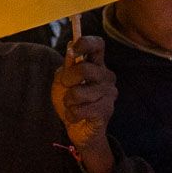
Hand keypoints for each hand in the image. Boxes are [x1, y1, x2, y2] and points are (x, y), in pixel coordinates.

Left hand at [51, 36, 116, 172]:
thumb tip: (71, 47)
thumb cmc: (70, 100)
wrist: (77, 128)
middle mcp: (106, 76)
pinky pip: (81, 109)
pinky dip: (71, 114)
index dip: (85, 43)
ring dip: (68, 100)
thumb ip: (67, 66)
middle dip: (68, 78)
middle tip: (65, 85)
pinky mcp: (106, 110)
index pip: (98, 45)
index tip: (72, 50)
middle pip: (86, 69)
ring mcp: (109, 93)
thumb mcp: (62, 80)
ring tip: (71, 105)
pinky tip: (75, 116)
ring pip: (79, 92)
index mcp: (96, 64)